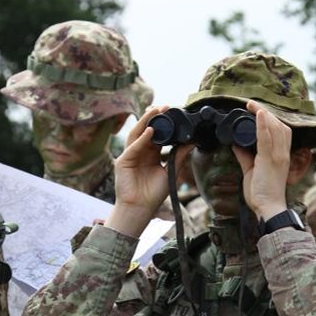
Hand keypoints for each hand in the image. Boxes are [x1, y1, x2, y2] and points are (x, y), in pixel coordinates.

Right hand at [106, 105, 193, 237]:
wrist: (140, 208)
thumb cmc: (154, 193)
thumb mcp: (171, 171)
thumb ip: (179, 156)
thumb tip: (192, 142)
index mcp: (151, 154)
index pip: (157, 134)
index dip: (164, 124)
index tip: (174, 113)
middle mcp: (140, 151)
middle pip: (146, 130)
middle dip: (155, 118)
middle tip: (166, 106)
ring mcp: (130, 155)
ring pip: (137, 133)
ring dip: (146, 122)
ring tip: (156, 111)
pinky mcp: (123, 161)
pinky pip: (133, 147)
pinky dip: (142, 139)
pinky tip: (150, 131)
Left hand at [233, 101, 290, 220]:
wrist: (268, 208)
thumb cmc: (262, 194)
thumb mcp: (251, 172)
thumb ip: (245, 158)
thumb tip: (236, 145)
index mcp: (281, 156)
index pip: (281, 131)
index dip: (271, 119)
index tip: (258, 110)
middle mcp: (282, 154)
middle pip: (280, 126)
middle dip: (266, 112)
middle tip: (251, 104)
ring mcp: (277, 157)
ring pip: (275, 128)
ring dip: (263, 114)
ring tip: (252, 105)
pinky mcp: (269, 161)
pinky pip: (267, 139)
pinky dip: (262, 124)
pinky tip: (258, 114)